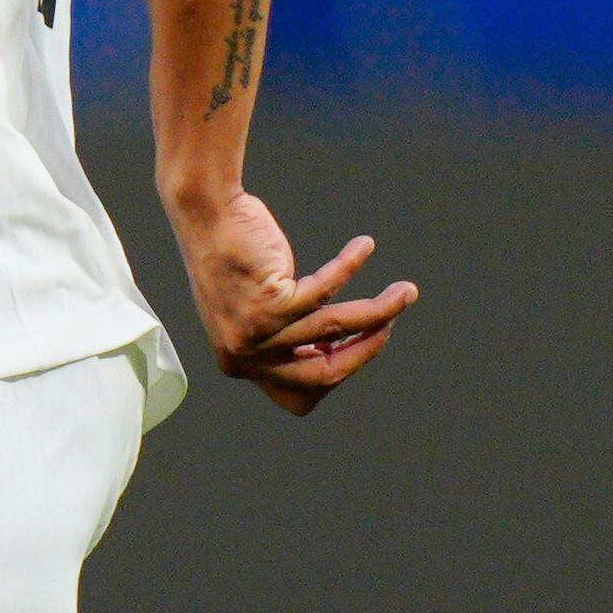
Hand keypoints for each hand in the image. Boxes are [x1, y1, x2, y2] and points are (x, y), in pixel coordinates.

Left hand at [170, 188, 414, 414]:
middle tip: (391, 323)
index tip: (356, 345)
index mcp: (239, 364)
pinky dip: (351, 266)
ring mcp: (255, 333)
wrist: (206, 217)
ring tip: (405, 291)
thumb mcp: (256, 313)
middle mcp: (243, 356)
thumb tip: (339, 350)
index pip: (301, 395)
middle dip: (368, 350)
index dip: (337, 374)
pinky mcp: (269, 304)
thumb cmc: (235, 261)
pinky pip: (328, 290)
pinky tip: (364, 246)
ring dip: (380, 309)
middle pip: (325, 374)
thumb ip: (287, 338)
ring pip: (336, 329)